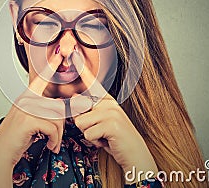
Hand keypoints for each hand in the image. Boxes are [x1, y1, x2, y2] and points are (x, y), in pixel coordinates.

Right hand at [0, 53, 66, 186]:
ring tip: (52, 143)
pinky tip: (49, 145)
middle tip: (56, 138)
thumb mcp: (28, 118)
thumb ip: (41, 110)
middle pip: (58, 106)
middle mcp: (27, 99)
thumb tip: (61, 109)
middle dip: (61, 126)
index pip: (41, 78)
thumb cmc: (16, 136)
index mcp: (27, 97)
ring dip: (58, 135)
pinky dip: (54, 140)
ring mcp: (27, 108)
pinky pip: (53, 128)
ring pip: (58, 118)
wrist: (1, 151)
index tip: (58, 53)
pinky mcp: (29, 120)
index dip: (51, 65)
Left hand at [70, 50, 157, 177]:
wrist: (135, 155)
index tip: (73, 52)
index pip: (91, 83)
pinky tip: (107, 142)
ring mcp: (111, 112)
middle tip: (99, 131)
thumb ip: (89, 110)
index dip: (82, 68)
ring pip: (80, 122)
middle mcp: (109, 103)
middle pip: (78, 108)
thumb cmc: (115, 139)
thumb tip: (74, 98)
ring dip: (89, 134)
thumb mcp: (101, 123)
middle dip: (83, 124)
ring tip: (103, 136)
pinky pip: (87, 133)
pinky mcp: (111, 124)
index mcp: (106, 100)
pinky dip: (94, 142)